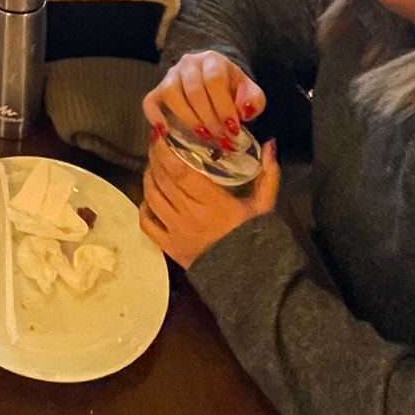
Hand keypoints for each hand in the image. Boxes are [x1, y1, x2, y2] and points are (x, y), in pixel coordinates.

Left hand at [140, 135, 277, 269]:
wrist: (250, 280)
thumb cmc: (256, 237)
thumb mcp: (264, 206)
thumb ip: (267, 174)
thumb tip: (270, 143)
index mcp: (212, 202)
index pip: (180, 170)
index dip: (165, 150)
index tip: (161, 133)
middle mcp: (189, 214)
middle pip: (163, 179)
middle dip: (155, 157)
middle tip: (156, 142)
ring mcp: (176, 231)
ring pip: (152, 197)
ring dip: (149, 177)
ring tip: (153, 165)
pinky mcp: (169, 247)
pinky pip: (147, 223)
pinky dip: (144, 206)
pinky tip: (149, 196)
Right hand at [142, 48, 265, 144]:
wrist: (215, 84)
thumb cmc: (233, 91)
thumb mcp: (250, 93)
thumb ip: (253, 100)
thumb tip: (243, 111)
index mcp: (213, 60)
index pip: (214, 80)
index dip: (223, 106)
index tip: (233, 129)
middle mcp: (188, 63)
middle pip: (193, 89)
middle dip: (209, 118)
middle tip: (220, 139)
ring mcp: (170, 76)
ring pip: (171, 93)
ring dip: (187, 118)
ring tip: (202, 136)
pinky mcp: (157, 91)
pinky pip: (149, 101)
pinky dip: (154, 116)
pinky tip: (165, 132)